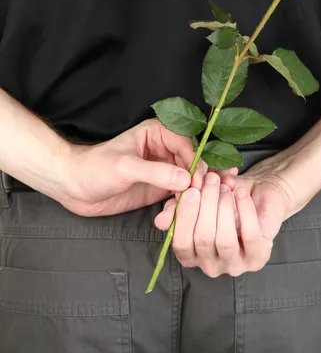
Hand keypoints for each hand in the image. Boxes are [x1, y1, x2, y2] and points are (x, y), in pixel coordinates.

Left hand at [58, 119, 234, 216]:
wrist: (74, 187)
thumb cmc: (95, 168)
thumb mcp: (125, 167)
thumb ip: (155, 172)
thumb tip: (186, 180)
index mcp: (158, 133)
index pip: (188, 143)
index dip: (197, 160)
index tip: (200, 179)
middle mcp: (165, 150)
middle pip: (194, 162)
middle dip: (203, 179)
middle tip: (214, 194)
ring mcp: (165, 170)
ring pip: (190, 181)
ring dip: (194, 196)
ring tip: (198, 210)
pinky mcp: (160, 189)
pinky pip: (178, 196)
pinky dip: (180, 207)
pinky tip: (174, 218)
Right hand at [155, 154, 298, 277]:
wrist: (257, 193)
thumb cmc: (223, 198)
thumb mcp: (197, 198)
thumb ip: (177, 208)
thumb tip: (160, 221)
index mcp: (191, 255)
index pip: (181, 244)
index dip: (185, 216)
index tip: (192, 190)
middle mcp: (210, 265)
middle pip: (203, 240)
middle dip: (206, 206)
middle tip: (211, 181)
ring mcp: (234, 265)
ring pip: (225, 241)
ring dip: (223, 208)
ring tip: (225, 187)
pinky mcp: (257, 259)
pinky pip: (249, 236)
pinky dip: (244, 211)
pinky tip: (240, 193)